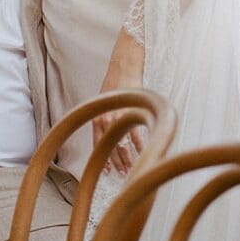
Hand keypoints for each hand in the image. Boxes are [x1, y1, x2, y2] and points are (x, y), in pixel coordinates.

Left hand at [93, 31, 144, 176]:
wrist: (124, 67)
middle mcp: (106, 121)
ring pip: (124, 146)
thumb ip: (103, 118)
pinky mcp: (132, 114)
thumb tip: (105, 134)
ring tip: (132, 167)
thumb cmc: (113, 83)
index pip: (98, 145)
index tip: (108, 170)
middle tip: (123, 172)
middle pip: (112, 148)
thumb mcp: (103, 102)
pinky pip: (136, 136)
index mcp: (97, 118)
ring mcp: (119, 119)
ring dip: (128, 158)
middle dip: (117, 162)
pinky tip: (142, 153)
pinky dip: (139, 146)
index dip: (104, 159)